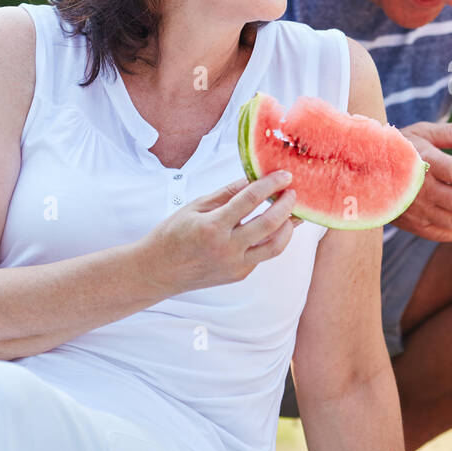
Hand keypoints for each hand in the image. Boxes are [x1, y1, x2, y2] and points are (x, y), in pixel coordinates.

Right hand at [138, 171, 300, 295]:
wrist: (158, 271)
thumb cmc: (173, 235)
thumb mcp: (195, 207)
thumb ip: (227, 193)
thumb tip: (252, 178)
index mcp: (212, 227)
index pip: (250, 200)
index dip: (270, 184)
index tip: (284, 175)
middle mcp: (226, 248)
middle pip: (270, 224)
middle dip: (287, 205)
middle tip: (293, 192)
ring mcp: (235, 265)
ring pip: (275, 246)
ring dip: (289, 228)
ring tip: (293, 213)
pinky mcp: (239, 275)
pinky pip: (262, 255)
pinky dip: (271, 240)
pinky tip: (274, 228)